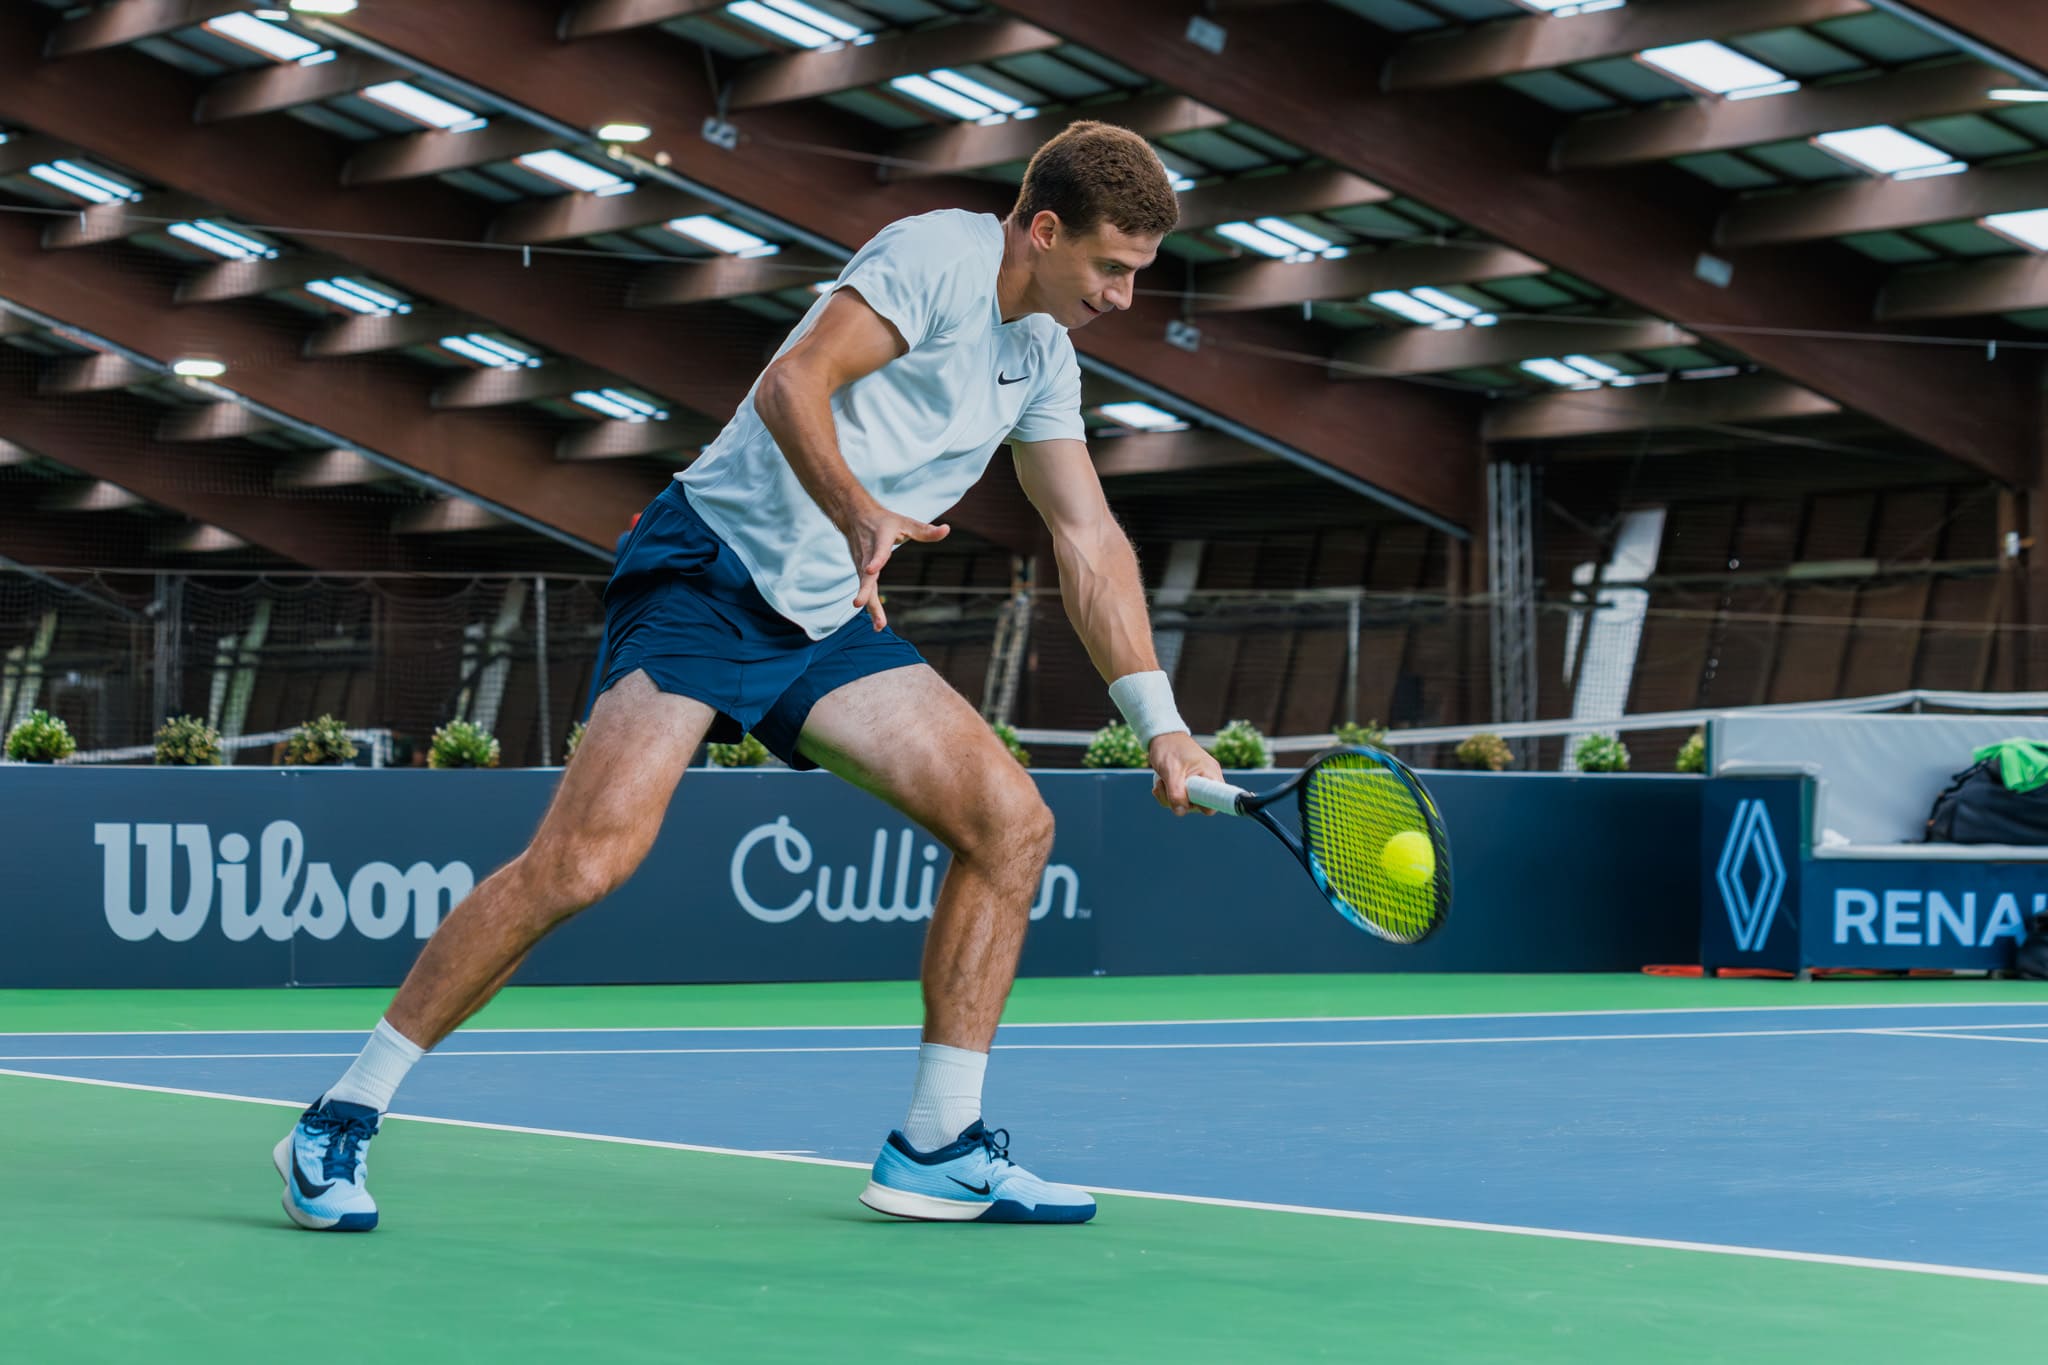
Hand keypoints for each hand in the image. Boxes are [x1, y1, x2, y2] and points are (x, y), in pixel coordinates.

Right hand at [840, 499, 949, 630]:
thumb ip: (925, 530)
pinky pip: (867, 591)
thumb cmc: (884, 521)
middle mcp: (868, 554)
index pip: (878, 551)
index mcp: (880, 540)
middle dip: (864, 590)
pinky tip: (878, 625)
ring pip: (866, 587)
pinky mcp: (861, 573)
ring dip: (871, 606)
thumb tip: (947, 529)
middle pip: (866, 575)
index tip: (870, 569)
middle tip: (858, 604)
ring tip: (879, 626)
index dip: (875, 560)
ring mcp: (862, 565)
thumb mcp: (905, 522)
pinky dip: (872, 607)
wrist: (855, 517)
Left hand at [1149, 732, 1221, 815]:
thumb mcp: (1171, 771)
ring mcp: (1197, 783)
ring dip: (1169, 798)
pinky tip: (1160, 783)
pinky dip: (1167, 795)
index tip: (1190, 802)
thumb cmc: (1169, 748)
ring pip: (1185, 804)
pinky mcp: (1187, 785)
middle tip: (1165, 787)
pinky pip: (1178, 799)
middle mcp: (1207, 780)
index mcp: (1210, 774)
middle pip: (1198, 806)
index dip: (1206, 806)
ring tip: (1161, 782)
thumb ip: (1176, 793)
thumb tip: (1180, 811)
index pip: (1218, 800)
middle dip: (1179, 801)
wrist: (1161, 736)